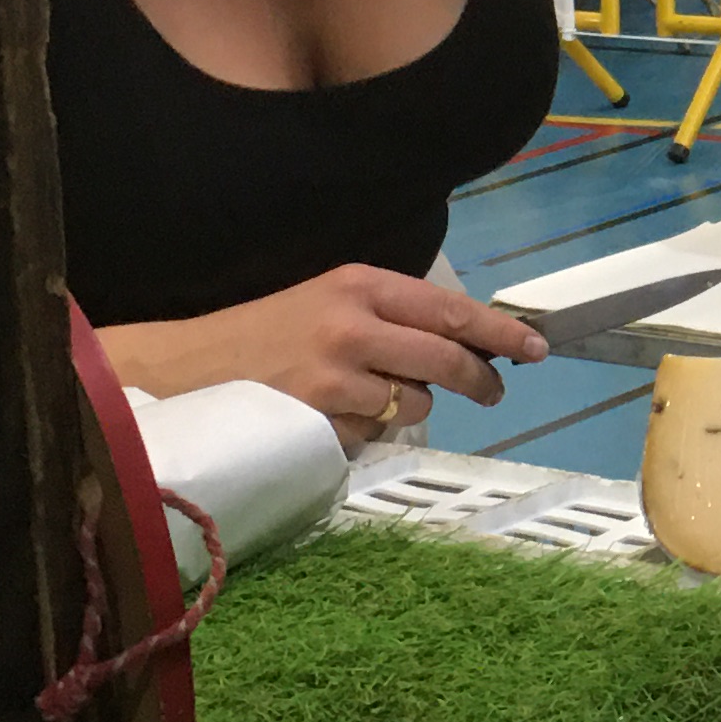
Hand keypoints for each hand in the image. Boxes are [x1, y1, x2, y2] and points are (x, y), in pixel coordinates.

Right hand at [101, 264, 549, 452]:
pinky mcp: (320, 421)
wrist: (185, 369)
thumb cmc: (262, 335)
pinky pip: (373, 436)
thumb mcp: (326, 303)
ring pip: (415, 405)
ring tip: (364, 396)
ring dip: (407, 409)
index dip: (499, 331)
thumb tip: (460, 345)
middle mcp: (352, 325)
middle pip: (447, 359)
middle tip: (491, 392)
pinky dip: (363, 433)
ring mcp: (336, 376)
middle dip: (479, 380)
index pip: (449, 308)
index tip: (535, 347)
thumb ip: (388, 317)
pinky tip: (329, 417)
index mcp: (358, 285)